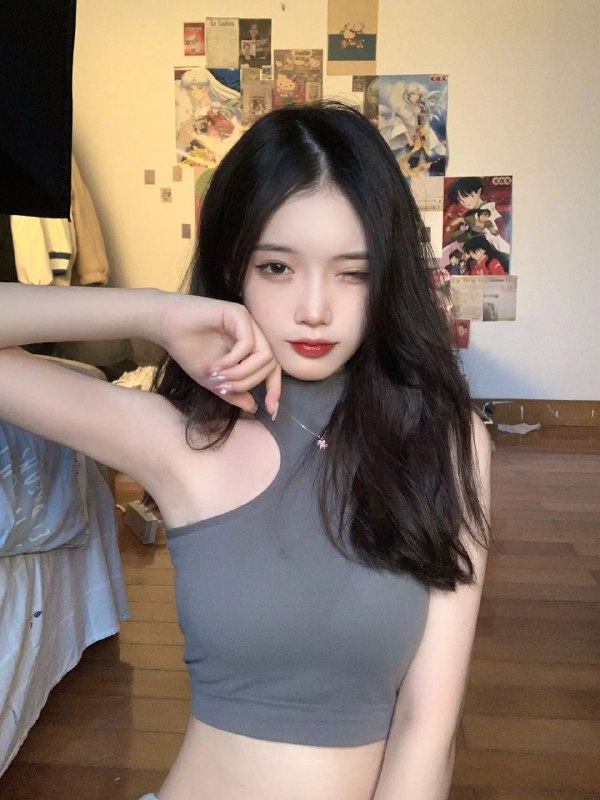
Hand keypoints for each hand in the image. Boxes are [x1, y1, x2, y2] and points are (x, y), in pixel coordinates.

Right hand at [157, 293, 280, 415]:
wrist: (164, 326)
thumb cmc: (187, 349)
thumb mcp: (213, 380)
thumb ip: (234, 392)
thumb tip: (254, 407)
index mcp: (251, 347)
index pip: (272, 369)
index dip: (274, 390)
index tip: (270, 411)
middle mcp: (254, 333)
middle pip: (270, 365)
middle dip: (249, 383)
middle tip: (224, 389)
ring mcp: (248, 322)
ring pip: (264, 356)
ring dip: (242, 374)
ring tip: (219, 378)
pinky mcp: (238, 313)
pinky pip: (248, 344)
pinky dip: (233, 360)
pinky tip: (216, 366)